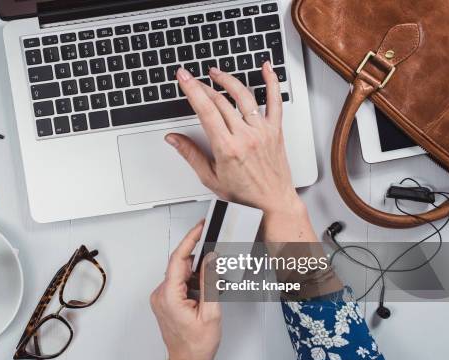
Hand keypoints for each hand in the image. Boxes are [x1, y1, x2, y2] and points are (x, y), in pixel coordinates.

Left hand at [148, 222, 220, 359]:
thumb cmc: (197, 345)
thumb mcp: (211, 312)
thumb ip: (210, 282)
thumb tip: (211, 259)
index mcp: (170, 296)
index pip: (178, 259)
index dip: (190, 240)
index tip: (200, 227)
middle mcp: (161, 295)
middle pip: (180, 265)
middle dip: (198, 258)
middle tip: (216, 252)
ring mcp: (161, 297)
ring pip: (180, 273)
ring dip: (197, 272)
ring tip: (212, 282)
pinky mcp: (165, 300)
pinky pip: (179, 282)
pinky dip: (192, 281)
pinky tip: (204, 290)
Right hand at [166, 62, 301, 217]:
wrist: (273, 202)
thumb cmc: (244, 195)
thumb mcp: (210, 178)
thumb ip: (190, 154)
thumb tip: (173, 139)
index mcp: (227, 148)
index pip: (205, 111)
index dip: (192, 90)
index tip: (184, 78)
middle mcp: (245, 136)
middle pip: (220, 101)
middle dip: (203, 86)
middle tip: (192, 77)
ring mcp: (262, 131)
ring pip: (244, 96)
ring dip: (228, 80)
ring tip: (216, 73)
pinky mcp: (275, 130)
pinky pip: (275, 100)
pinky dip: (271, 81)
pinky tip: (266, 67)